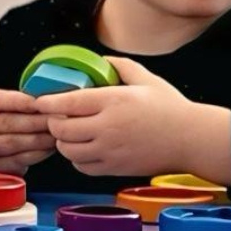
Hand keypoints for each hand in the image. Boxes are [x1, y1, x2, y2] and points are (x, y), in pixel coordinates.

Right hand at [0, 87, 55, 174]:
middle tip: (57, 119)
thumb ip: (20, 102)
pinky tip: (48, 149)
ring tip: (56, 134)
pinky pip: (16, 161)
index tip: (40, 102)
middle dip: (37, 121)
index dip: (20, 101)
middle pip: (7, 123)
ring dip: (39, 139)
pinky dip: (36, 155)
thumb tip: (47, 101)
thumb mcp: (2, 107)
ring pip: (13, 143)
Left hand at [41, 57, 230, 182]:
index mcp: (113, 101)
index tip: (39, 99)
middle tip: (56, 115)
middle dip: (53, 122)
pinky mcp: (114, 168)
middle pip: (61, 130)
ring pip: (68, 151)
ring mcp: (110, 151)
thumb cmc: (171, 108)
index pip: (68, 103)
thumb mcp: (146, 78)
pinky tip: (84, 148)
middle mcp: (107, 128)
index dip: (48, 102)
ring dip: (63, 141)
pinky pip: (82, 166)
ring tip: (69, 132)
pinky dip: (76, 158)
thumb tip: (100, 61)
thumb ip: (119, 66)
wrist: (191, 140)